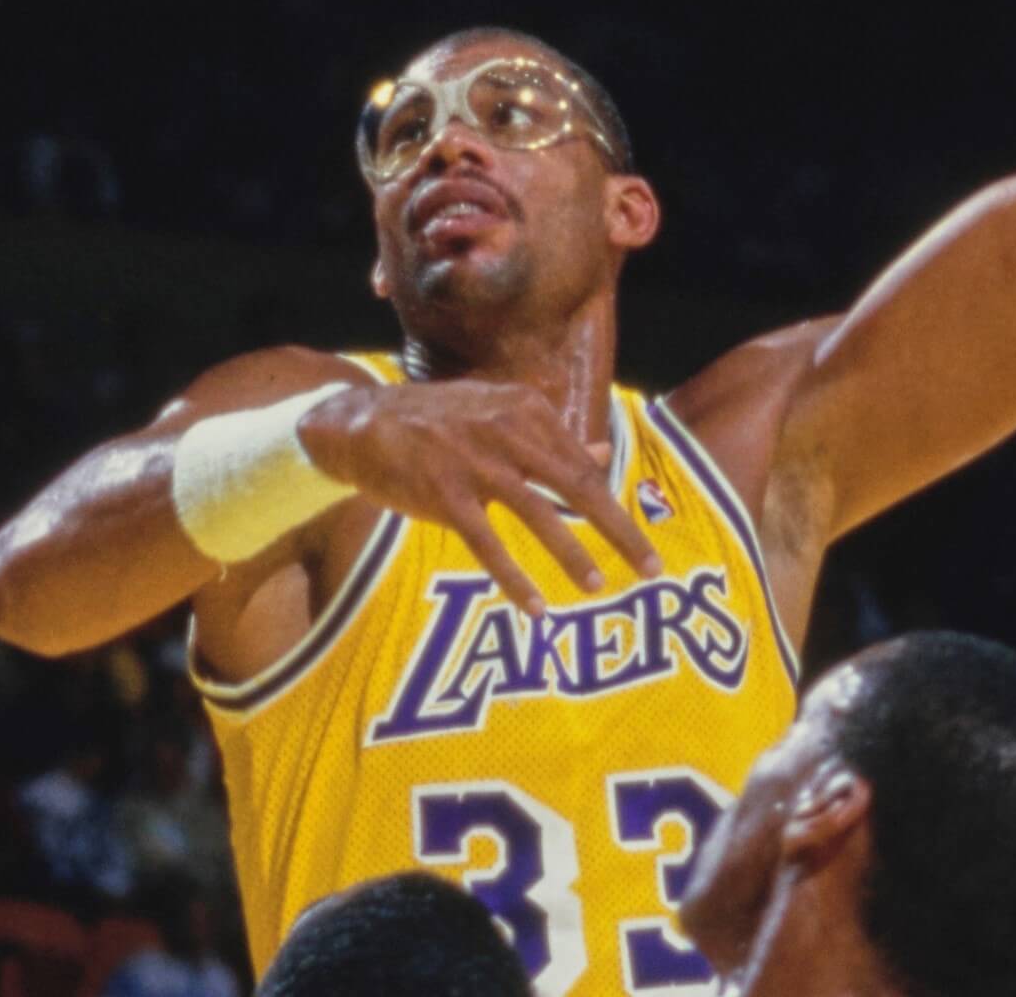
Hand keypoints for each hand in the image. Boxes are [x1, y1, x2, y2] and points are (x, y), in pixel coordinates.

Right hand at [299, 380, 662, 616]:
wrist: (362, 421)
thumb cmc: (437, 421)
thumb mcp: (497, 412)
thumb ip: (550, 435)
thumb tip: (602, 450)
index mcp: (526, 409)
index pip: (582, 461)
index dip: (614, 502)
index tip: (639, 540)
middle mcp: (507, 430)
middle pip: (577, 484)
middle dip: (619, 529)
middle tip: (652, 568)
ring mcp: (475, 462)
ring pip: (538, 513)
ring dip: (572, 553)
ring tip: (599, 586)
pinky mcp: (444, 494)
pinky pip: (488, 544)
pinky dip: (514, 578)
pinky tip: (536, 607)